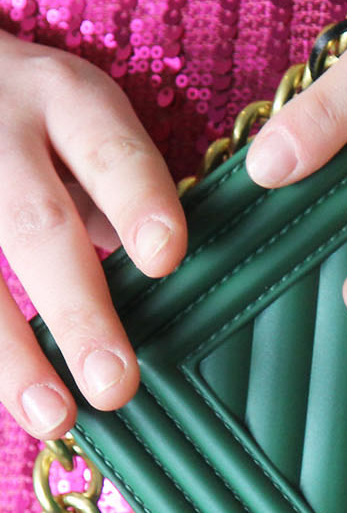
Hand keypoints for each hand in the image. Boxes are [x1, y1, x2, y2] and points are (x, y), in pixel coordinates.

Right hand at [0, 30, 185, 436]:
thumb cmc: (30, 115)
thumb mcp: (78, 124)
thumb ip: (113, 196)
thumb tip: (155, 283)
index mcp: (62, 97)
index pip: (109, 151)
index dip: (137, 203)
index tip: (165, 260)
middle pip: (34, 223)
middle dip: (76, 308)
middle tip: (115, 382)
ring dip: (10, 352)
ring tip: (52, 415)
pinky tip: (4, 396)